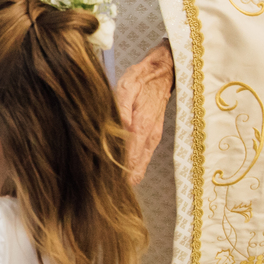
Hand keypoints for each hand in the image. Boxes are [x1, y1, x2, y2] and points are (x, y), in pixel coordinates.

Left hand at [115, 41, 174, 184]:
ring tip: (109, 186)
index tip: (102, 181)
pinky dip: (133, 168)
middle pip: (135, 169)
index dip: (115, 171)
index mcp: (141, 127)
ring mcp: (152, 139)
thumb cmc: (141, 80)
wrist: (161, 75)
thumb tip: (117, 128)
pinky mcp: (152, 137)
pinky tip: (122, 174)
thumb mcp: (127, 88)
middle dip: (119, 179)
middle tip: (102, 189)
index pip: (129, 158)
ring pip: (140, 166)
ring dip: (126, 176)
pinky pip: (143, 159)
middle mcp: (149, 137)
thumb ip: (122, 109)